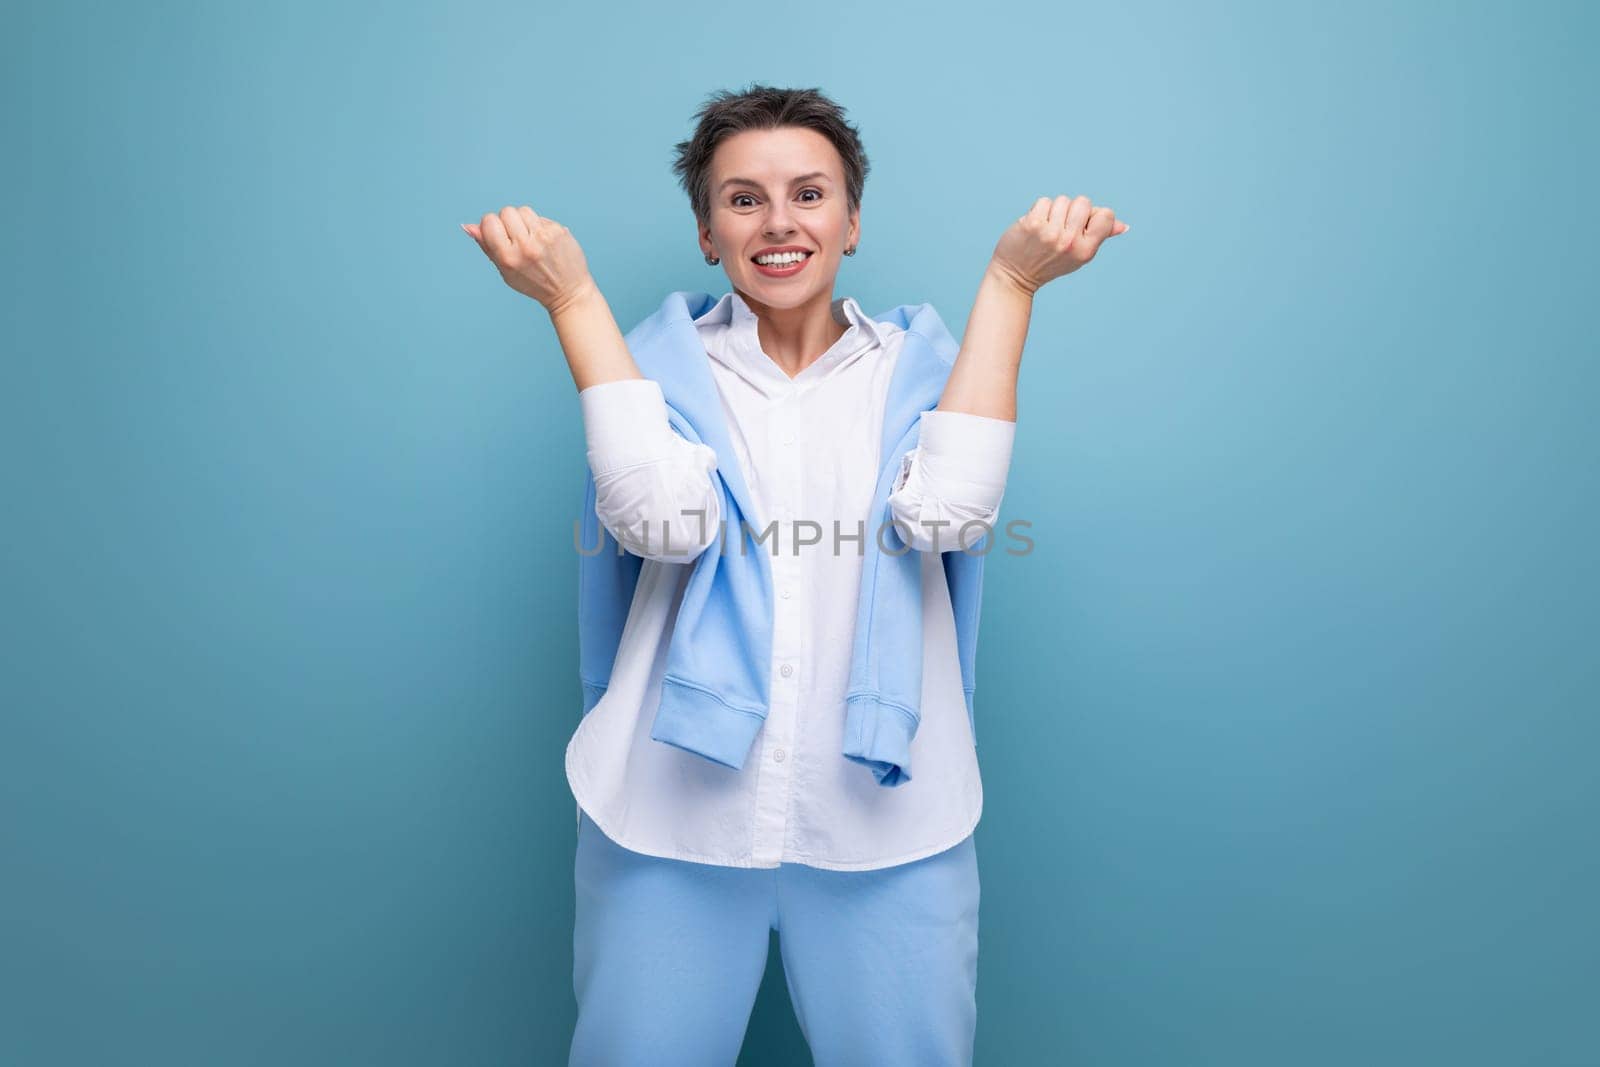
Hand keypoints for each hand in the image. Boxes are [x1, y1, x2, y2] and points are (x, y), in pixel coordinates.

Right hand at [462, 205, 594, 313]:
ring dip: (524, 221)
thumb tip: (468, 226)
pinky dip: (540, 226)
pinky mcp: (558, 231)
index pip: (489, 221)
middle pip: (506, 211)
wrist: (568, 292)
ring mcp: (544, 237)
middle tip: (516, 239)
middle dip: (508, 222)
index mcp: (508, 257)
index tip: (499, 236)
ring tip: (530, 238)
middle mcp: (526, 246)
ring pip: (523, 210)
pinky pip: (541, 217)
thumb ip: (486, 246)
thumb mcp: (504, 270)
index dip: (491, 226)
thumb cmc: (533, 282)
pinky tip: (544, 242)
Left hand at [989, 195, 1127, 294]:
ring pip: (1063, 200)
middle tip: (1060, 229)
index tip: (1080, 227)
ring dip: (1054, 210)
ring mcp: (1051, 233)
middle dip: (1072, 210)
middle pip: (1083, 202)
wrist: (1016, 276)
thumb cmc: (1050, 262)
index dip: (1093, 216)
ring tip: (1046, 229)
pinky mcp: (1032, 224)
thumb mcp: (1079, 254)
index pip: (1106, 215)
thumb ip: (1100, 236)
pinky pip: (1044, 201)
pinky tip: (1034, 226)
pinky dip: (1038, 210)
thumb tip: (1124, 225)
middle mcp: (1070, 242)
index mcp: (1086, 250)